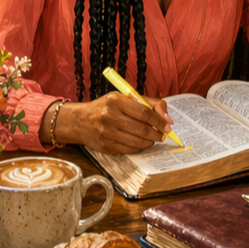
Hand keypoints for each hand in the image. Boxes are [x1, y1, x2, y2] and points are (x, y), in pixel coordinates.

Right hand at [56, 93, 170, 153]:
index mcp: (115, 101)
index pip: (144, 112)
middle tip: (163, 134)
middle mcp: (109, 116)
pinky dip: (139, 147)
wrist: (80, 121)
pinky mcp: (105, 146)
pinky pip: (128, 149)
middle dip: (157, 133)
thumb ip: (149, 103)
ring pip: (136, 141)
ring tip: (153, 138)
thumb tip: (168, 119)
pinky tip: (141, 142)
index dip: (159, 121)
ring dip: (150, 141)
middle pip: (142, 129)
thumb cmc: (106, 107)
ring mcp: (106, 133)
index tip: (168, 126)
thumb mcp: (125, 98)